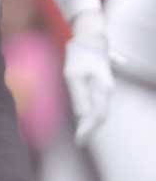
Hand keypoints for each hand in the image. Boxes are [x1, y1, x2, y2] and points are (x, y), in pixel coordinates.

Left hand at [64, 12, 113, 143]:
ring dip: (91, 124)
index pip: (96, 115)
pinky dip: (91, 115)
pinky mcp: (100, 86)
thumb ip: (79, 96)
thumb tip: (81, 115)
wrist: (90, 37)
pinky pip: (97, 104)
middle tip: (79, 143)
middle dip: (90, 130)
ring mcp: (104, 88)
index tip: (79, 141)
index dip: (88, 130)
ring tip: (81, 136)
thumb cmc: (80, 55)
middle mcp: (107, 91)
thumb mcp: (74, 75)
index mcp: (102, 89)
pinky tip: (83, 120)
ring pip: (100, 111)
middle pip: (100, 115)